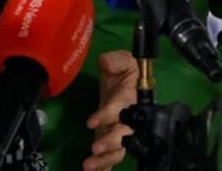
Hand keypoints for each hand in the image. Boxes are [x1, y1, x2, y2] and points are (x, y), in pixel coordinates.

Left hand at [83, 50, 138, 170]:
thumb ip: (115, 60)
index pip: (122, 108)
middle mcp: (130, 119)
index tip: (91, 121)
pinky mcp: (113, 139)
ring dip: (105, 159)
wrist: (124, 81)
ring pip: (120, 150)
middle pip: (125, 135)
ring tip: (89, 166)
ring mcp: (122, 132)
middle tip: (95, 148)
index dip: (108, 115)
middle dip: (110, 143)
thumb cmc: (125, 71)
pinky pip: (113, 156)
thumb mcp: (122, 60)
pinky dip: (105, 167)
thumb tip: (106, 63)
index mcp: (132, 98)